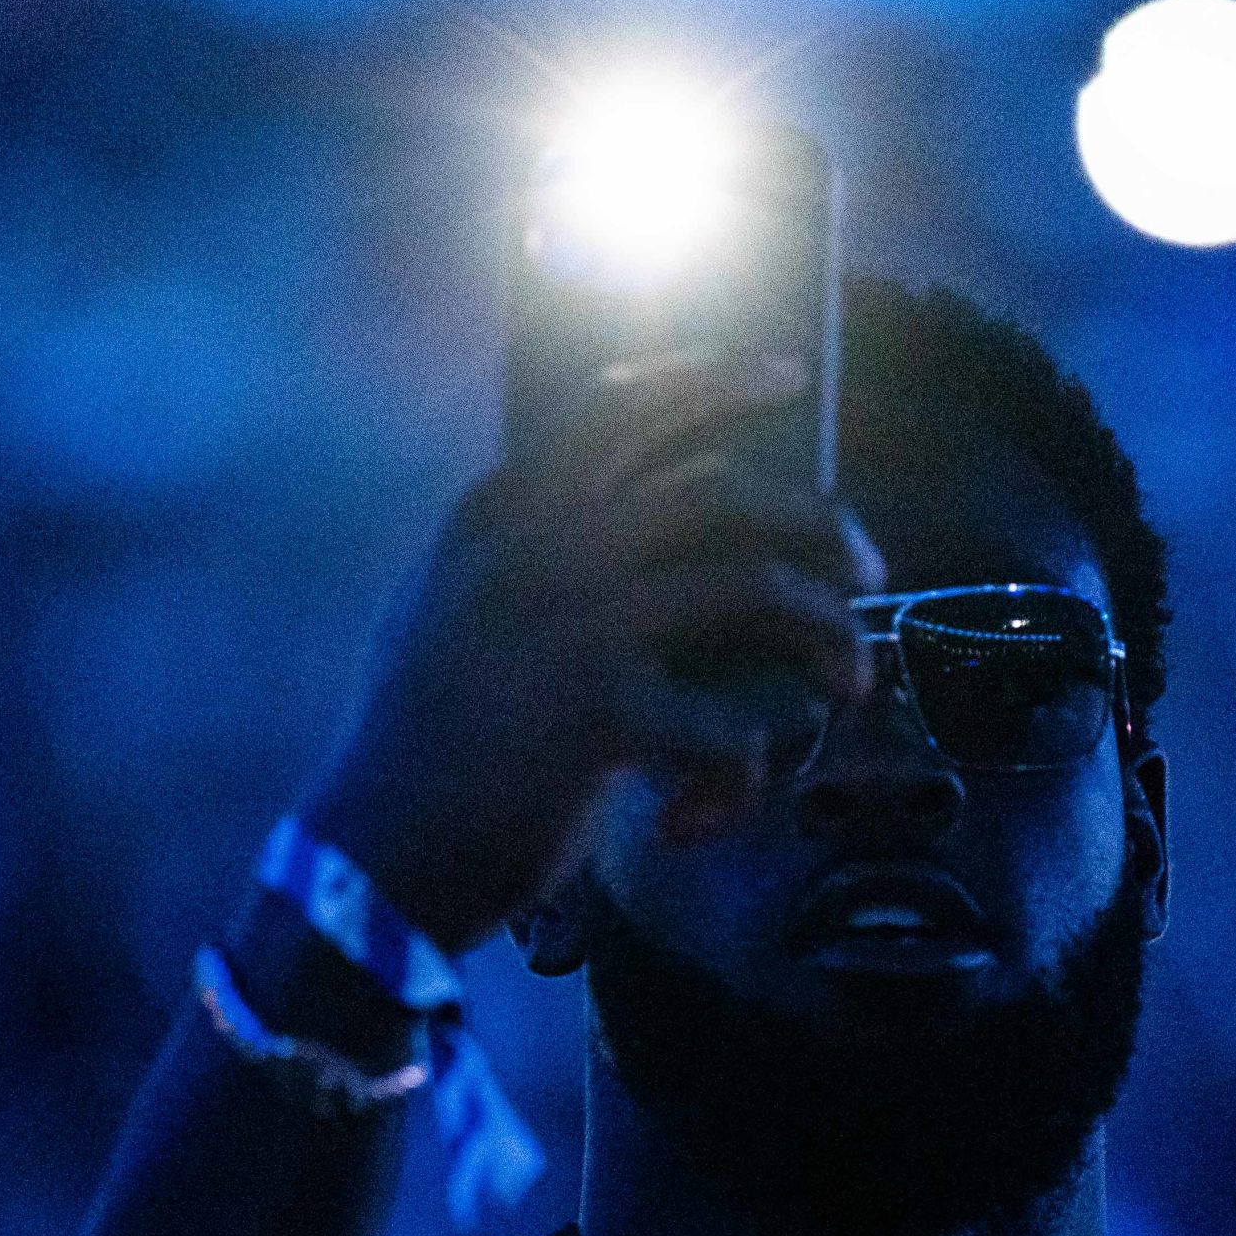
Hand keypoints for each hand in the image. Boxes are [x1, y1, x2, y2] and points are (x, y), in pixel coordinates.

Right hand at [299, 348, 882, 952]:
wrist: (370, 862)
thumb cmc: (421, 753)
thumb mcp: (446, 617)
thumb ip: (523, 560)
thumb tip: (647, 533)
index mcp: (496, 516)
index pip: (618, 413)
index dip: (713, 381)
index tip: (788, 373)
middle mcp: (537, 549)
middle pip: (721, 489)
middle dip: (818, 521)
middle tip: (865, 568)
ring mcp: (572, 625)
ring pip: (758, 587)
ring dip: (828, 634)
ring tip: (848, 680)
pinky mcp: (603, 715)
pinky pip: (738, 723)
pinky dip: (750, 772)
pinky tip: (711, 811)